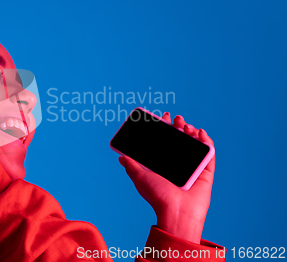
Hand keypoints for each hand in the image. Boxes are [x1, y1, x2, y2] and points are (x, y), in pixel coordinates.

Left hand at [118, 112, 214, 243]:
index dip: (165, 128)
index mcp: (164, 164)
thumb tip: (121, 156)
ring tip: (186, 126)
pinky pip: (209, 154)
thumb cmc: (157, 197)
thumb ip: (131, 166)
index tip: (163, 117)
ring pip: (194, 144)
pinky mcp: (206, 172)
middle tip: (176, 119)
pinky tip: (200, 132)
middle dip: (179, 126)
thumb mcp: (140, 178)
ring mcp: (193, 167)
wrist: (175, 212)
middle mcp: (178, 164)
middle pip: (180, 140)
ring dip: (192, 131)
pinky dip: (207, 141)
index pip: (164, 142)